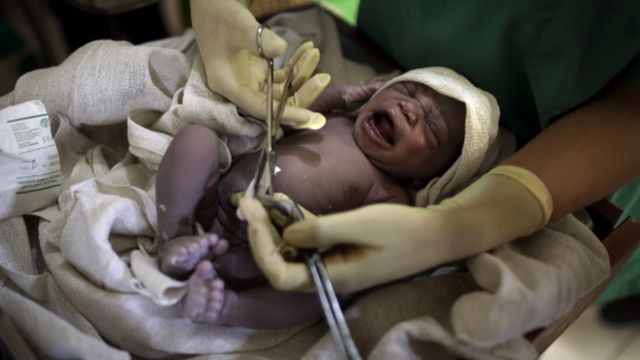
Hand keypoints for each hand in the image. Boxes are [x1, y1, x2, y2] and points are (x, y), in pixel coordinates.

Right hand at [191, 0, 329, 128]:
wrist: (212, 4)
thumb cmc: (220, 14)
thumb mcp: (239, 25)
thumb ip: (259, 38)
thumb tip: (282, 49)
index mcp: (228, 86)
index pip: (261, 108)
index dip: (287, 114)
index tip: (312, 118)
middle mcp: (239, 89)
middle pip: (276, 104)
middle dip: (302, 94)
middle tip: (324, 78)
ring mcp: (250, 81)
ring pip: (282, 90)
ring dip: (301, 74)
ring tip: (315, 53)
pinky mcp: (258, 72)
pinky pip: (282, 76)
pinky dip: (296, 65)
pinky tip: (308, 49)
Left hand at [242, 165, 552, 292]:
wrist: (435, 234)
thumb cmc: (402, 231)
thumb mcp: (361, 226)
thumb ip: (320, 230)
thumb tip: (286, 232)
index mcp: (331, 277)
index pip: (279, 274)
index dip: (260, 246)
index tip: (253, 212)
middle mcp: (327, 275)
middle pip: (280, 263)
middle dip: (261, 234)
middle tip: (249, 200)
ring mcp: (332, 263)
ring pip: (292, 250)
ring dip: (275, 227)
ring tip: (261, 199)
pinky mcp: (339, 250)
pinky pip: (309, 240)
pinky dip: (295, 223)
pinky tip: (286, 204)